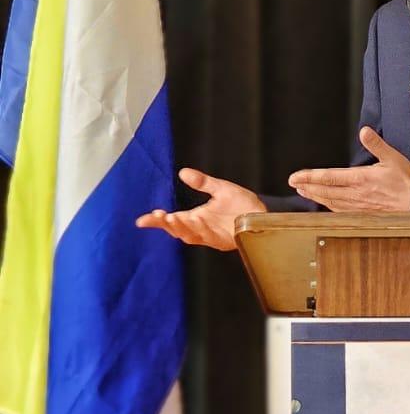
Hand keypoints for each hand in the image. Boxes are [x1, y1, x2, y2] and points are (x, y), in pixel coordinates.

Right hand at [135, 167, 265, 249]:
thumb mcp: (220, 188)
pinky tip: (193, 223)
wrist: (263, 214)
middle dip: (166, 224)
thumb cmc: (242, 204)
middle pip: (177, 230)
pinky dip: (199, 231)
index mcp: (196, 217)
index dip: (157, 221)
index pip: (172, 220)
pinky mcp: (223, 241)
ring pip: (190, 235)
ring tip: (171, 218)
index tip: (142, 220)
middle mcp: (200, 228)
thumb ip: (202, 182)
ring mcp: (211, 236)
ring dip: (180, 228)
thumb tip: (183, 172)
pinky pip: (208, 238)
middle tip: (157, 216)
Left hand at [289, 127, 409, 211]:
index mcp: (361, 179)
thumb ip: (376, 144)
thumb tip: (364, 132)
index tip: (295, 176)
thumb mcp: (393, 158)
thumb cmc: (407, 183)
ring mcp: (358, 205)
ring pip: (330, 201)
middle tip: (294, 183)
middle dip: (307, 186)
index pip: (329, 177)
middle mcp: (356, 194)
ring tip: (304, 192)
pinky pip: (340, 211)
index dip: (310, 177)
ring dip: (315, 196)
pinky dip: (328, 207)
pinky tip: (324, 204)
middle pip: (325, 191)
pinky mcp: (363, 213)